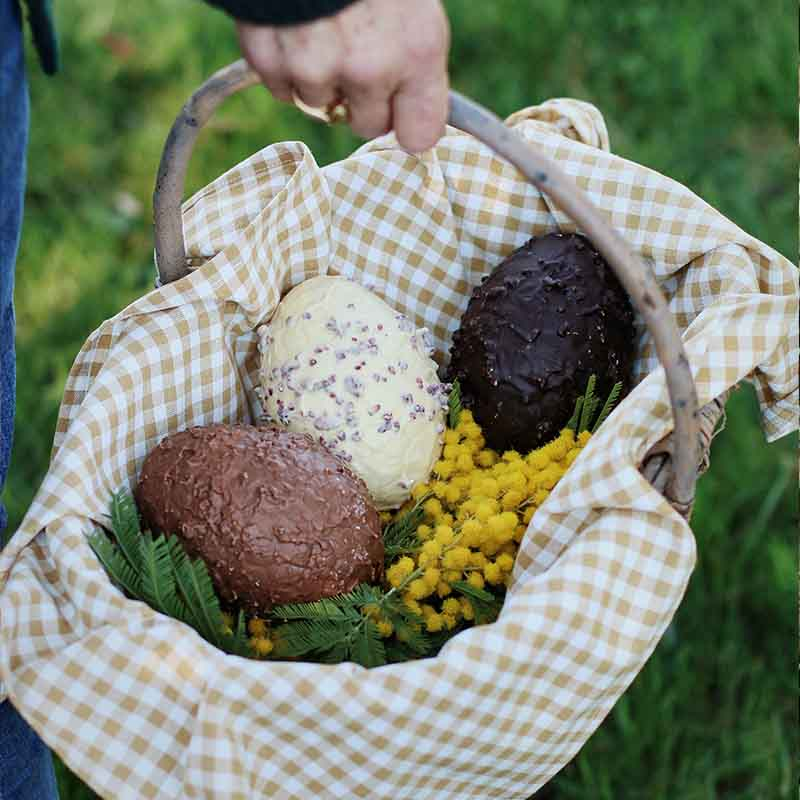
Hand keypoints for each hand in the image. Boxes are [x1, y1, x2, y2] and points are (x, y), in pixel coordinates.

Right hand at [236, 0, 449, 152]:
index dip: (408, 123)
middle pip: (366, 126)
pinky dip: (285, 67)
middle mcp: (368, 70)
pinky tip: (292, 28)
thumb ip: (413, 57)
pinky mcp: (270, 61)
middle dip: (361, 102)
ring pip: (320, 106)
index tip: (400, 110)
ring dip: (320, 80)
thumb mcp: (412, 1)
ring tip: (319, 30)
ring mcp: (315, 68)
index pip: (419, 137)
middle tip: (355, 58)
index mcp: (415, 52)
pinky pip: (282, 89)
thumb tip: (408, 103)